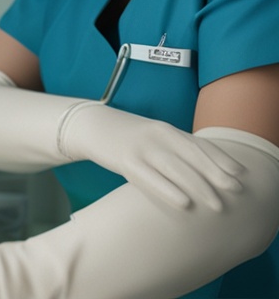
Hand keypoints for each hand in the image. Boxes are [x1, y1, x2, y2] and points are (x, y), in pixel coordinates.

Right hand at [62, 101, 244, 210]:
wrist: (91, 126)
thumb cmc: (127, 137)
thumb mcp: (153, 137)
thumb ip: (175, 149)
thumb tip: (203, 169)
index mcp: (167, 130)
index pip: (199, 144)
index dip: (221, 159)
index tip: (239, 175)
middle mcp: (157, 136)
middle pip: (192, 158)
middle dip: (216, 176)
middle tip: (234, 193)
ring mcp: (141, 148)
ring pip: (176, 169)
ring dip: (199, 188)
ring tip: (216, 204)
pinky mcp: (125, 160)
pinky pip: (151, 178)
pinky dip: (169, 191)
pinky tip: (184, 203)